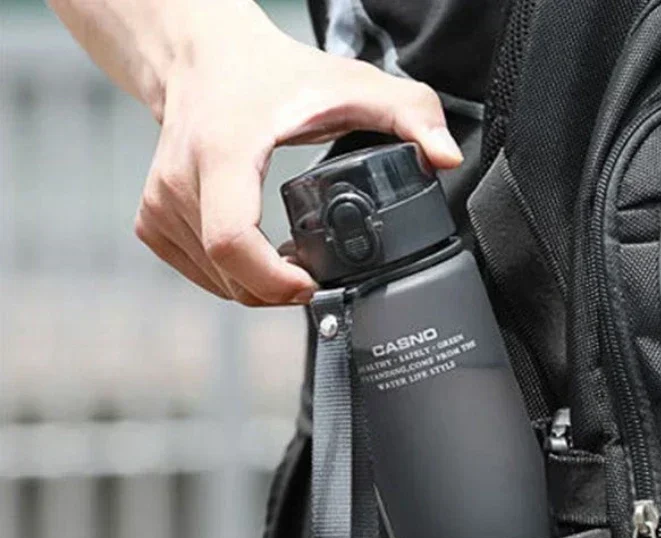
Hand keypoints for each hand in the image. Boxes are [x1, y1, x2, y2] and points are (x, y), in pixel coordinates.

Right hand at [133, 5, 462, 304]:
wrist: (202, 59)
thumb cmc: (271, 74)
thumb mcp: (350, 84)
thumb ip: (408, 112)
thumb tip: (446, 158)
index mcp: (223, 155)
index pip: (234, 242)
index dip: (274, 281)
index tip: (311, 284)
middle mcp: (180, 183)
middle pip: (229, 274)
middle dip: (277, 291)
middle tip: (314, 277)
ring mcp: (160, 203)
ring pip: (215, 281)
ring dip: (257, 287)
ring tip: (290, 265)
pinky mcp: (151, 218)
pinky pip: (197, 273)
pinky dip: (230, 278)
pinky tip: (255, 259)